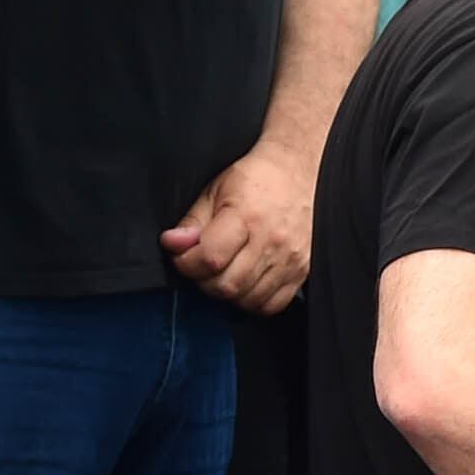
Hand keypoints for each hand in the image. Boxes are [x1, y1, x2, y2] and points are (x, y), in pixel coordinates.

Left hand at [162, 141, 311, 311]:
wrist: (295, 169)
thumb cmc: (255, 178)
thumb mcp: (214, 191)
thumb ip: (192, 222)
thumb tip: (173, 244)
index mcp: (246, 216)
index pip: (210, 258)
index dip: (186, 264)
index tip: (182, 256)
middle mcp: (271, 241)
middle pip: (228, 285)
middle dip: (203, 281)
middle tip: (200, 266)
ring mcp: (290, 259)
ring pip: (248, 299)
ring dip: (227, 292)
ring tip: (223, 272)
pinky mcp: (302, 270)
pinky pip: (272, 305)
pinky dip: (252, 301)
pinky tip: (245, 282)